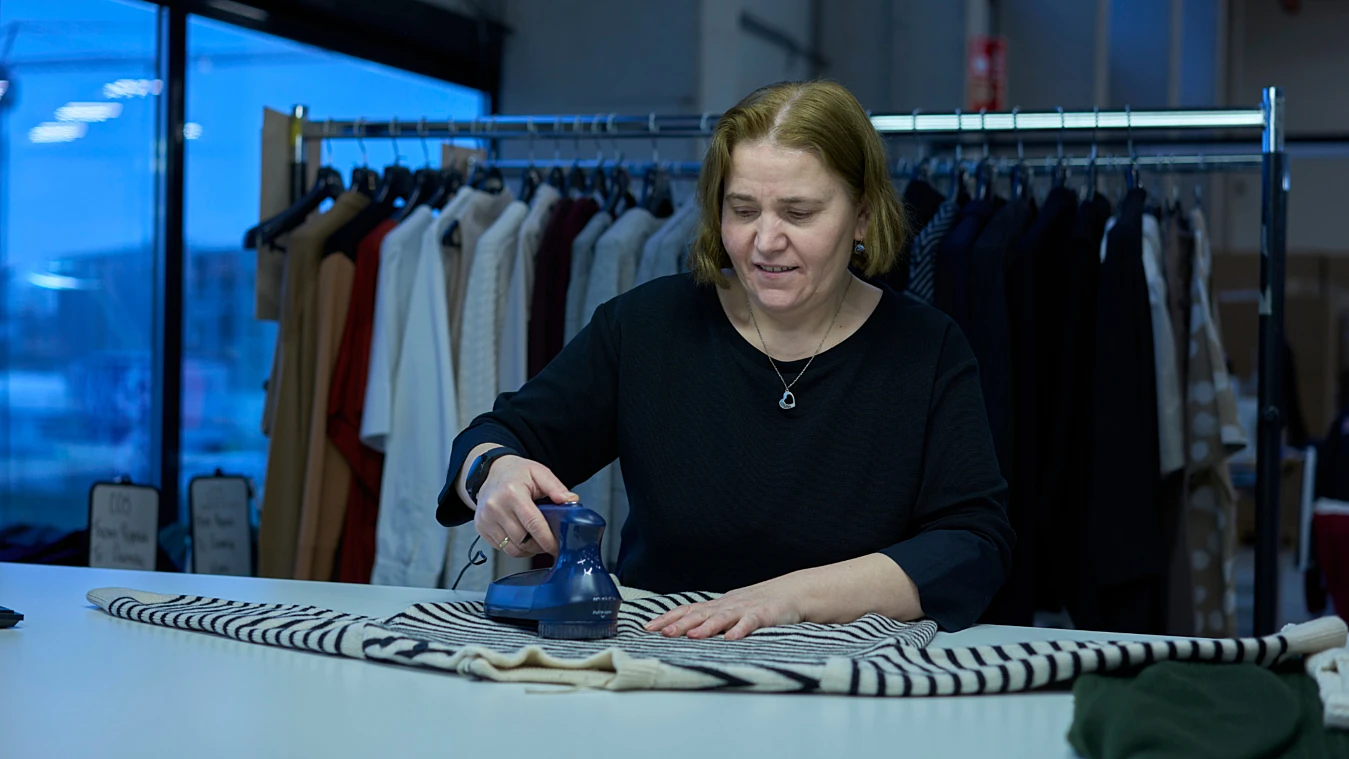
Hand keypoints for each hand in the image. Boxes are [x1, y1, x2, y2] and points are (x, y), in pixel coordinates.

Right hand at [473, 454, 576, 558]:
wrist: (490, 471)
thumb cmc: (516, 473)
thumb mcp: (539, 473)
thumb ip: (556, 488)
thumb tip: (571, 501)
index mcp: (512, 493)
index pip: (533, 524)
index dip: (547, 540)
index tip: (556, 546)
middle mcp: (496, 507)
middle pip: (522, 540)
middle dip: (539, 546)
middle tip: (549, 542)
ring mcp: (486, 519)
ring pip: (511, 549)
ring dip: (527, 550)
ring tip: (536, 541)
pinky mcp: (481, 527)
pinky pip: (501, 548)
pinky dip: (515, 548)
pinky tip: (522, 538)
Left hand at [643, 576, 803, 640]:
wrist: (792, 592)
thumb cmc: (758, 604)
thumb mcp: (731, 610)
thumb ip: (711, 619)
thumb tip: (685, 632)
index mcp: (717, 605)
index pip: (687, 610)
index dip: (668, 618)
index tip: (648, 628)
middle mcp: (727, 605)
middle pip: (699, 614)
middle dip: (680, 624)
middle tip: (662, 633)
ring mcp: (745, 609)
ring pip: (722, 617)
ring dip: (706, 627)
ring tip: (692, 636)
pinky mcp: (763, 615)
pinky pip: (750, 623)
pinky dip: (740, 629)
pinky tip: (731, 638)